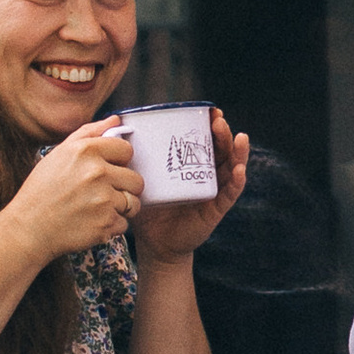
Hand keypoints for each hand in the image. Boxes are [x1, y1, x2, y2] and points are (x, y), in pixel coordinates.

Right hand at [11, 117, 145, 261]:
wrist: (28, 229)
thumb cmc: (41, 191)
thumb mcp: (58, 154)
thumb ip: (88, 133)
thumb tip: (115, 120)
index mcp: (86, 151)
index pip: (126, 150)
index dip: (119, 161)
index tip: (108, 169)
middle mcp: (97, 172)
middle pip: (136, 179)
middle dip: (123, 187)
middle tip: (102, 193)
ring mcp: (103, 199)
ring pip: (133, 202)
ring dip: (119, 208)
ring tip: (97, 209)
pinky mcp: (106, 223)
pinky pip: (124, 223)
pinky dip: (110, 226)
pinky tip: (92, 222)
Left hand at [134, 113, 250, 262]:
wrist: (154, 243)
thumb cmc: (147, 209)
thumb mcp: (140, 179)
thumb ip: (130, 157)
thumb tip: (115, 125)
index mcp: (190, 165)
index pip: (204, 141)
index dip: (210, 125)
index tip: (210, 111)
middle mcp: (206, 175)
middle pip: (221, 149)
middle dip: (223, 133)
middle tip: (218, 120)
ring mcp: (213, 192)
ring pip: (231, 167)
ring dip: (237, 152)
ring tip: (238, 138)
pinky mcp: (216, 209)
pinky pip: (230, 194)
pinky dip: (236, 181)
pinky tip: (238, 170)